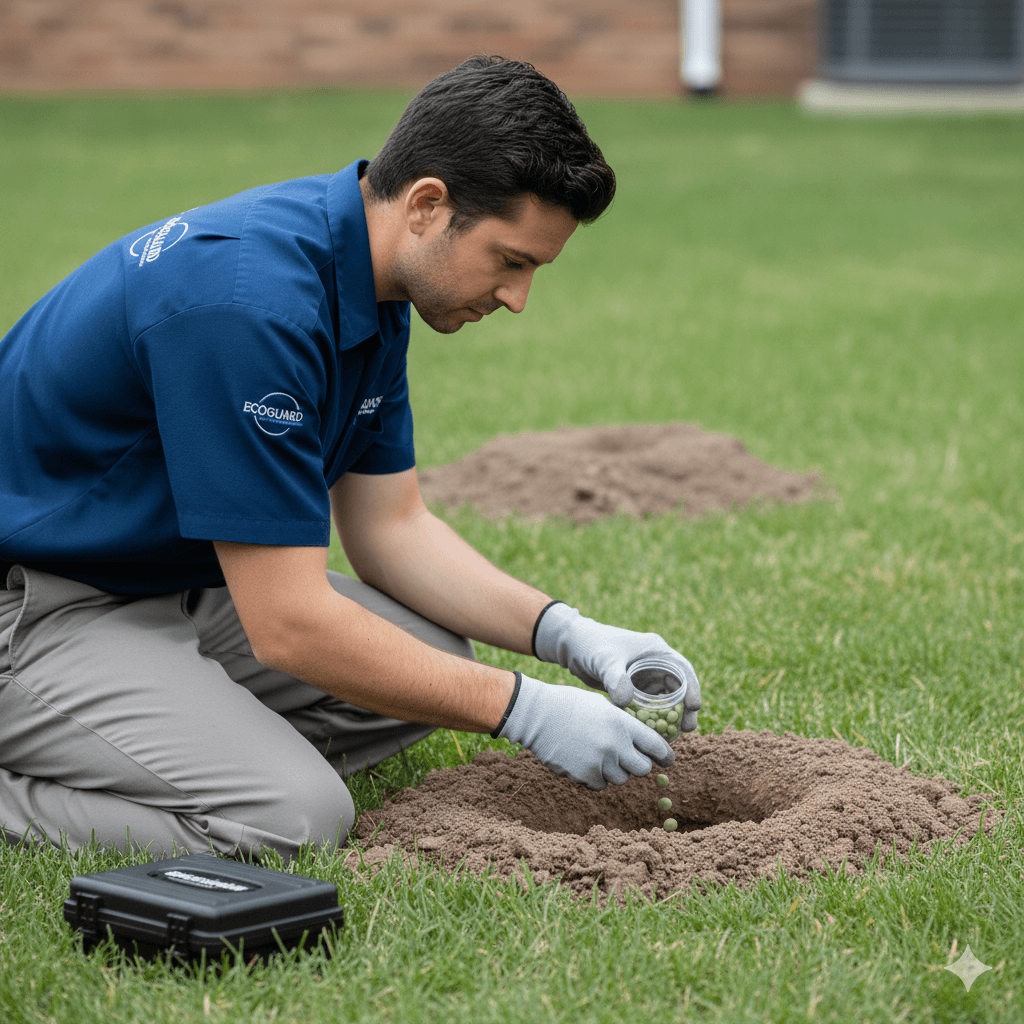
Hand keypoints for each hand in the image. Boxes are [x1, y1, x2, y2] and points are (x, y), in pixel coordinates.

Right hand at [498, 674, 674, 789]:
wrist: (537, 715)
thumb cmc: (570, 704)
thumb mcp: (602, 705)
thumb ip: (623, 722)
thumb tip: (640, 738)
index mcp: (622, 724)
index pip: (656, 746)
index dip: (665, 755)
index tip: (668, 760)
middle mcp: (615, 745)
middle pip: (643, 769)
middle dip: (638, 764)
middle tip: (629, 758)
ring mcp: (600, 763)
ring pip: (621, 779)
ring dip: (615, 771)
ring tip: (599, 755)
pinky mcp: (584, 776)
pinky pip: (600, 785)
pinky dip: (596, 777)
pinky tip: (584, 761)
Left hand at [534, 603, 700, 727]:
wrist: (572, 647)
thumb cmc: (590, 645)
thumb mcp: (604, 660)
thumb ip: (616, 679)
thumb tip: (626, 703)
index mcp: (654, 650)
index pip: (682, 668)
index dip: (692, 687)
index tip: (694, 707)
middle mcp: (653, 663)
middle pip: (678, 687)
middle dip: (684, 708)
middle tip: (687, 729)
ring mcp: (644, 676)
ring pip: (665, 699)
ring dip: (670, 716)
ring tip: (673, 735)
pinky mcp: (633, 688)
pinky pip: (649, 705)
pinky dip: (652, 717)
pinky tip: (652, 733)